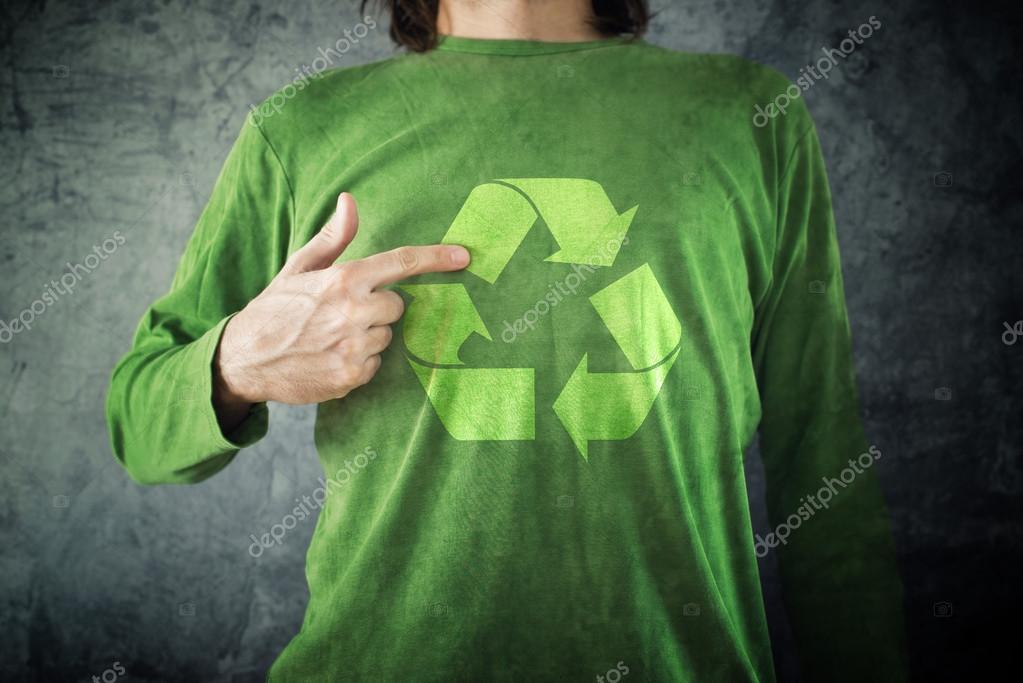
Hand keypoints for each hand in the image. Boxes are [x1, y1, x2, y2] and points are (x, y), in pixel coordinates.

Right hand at [212, 193, 469, 428]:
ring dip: (367, 335)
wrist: (244, 360)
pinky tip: (330, 356)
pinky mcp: (351, 376)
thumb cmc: (274, 308)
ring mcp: (353, 347)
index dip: (436, 258)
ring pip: (387, 336)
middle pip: (397, 306)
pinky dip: (359, 361)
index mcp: (343, 279)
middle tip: (340, 312)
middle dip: (376, 307)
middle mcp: (353, 312)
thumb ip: (333, 237)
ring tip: (331, 336)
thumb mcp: (298, 267)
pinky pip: (375, 364)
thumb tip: (350, 200)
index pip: (401, 263)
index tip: (464, 256)